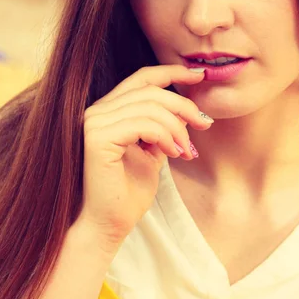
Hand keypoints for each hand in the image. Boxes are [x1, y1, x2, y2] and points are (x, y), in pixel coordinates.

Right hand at [77, 65, 211, 245]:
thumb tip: (186, 113)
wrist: (109, 226)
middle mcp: (97, 112)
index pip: (142, 79)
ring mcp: (94, 123)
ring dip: (177, 128)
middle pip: (150, 91)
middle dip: (184, 106)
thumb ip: (163, 131)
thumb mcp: (153, 155)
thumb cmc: (128, 196)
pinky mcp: (98, 138)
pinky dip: (165, 136)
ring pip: (150, 107)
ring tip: (187, 151)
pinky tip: (173, 153)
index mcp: (109, 112)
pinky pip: (142, 123)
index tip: (200, 77)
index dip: (172, 73)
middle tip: (204, 125)